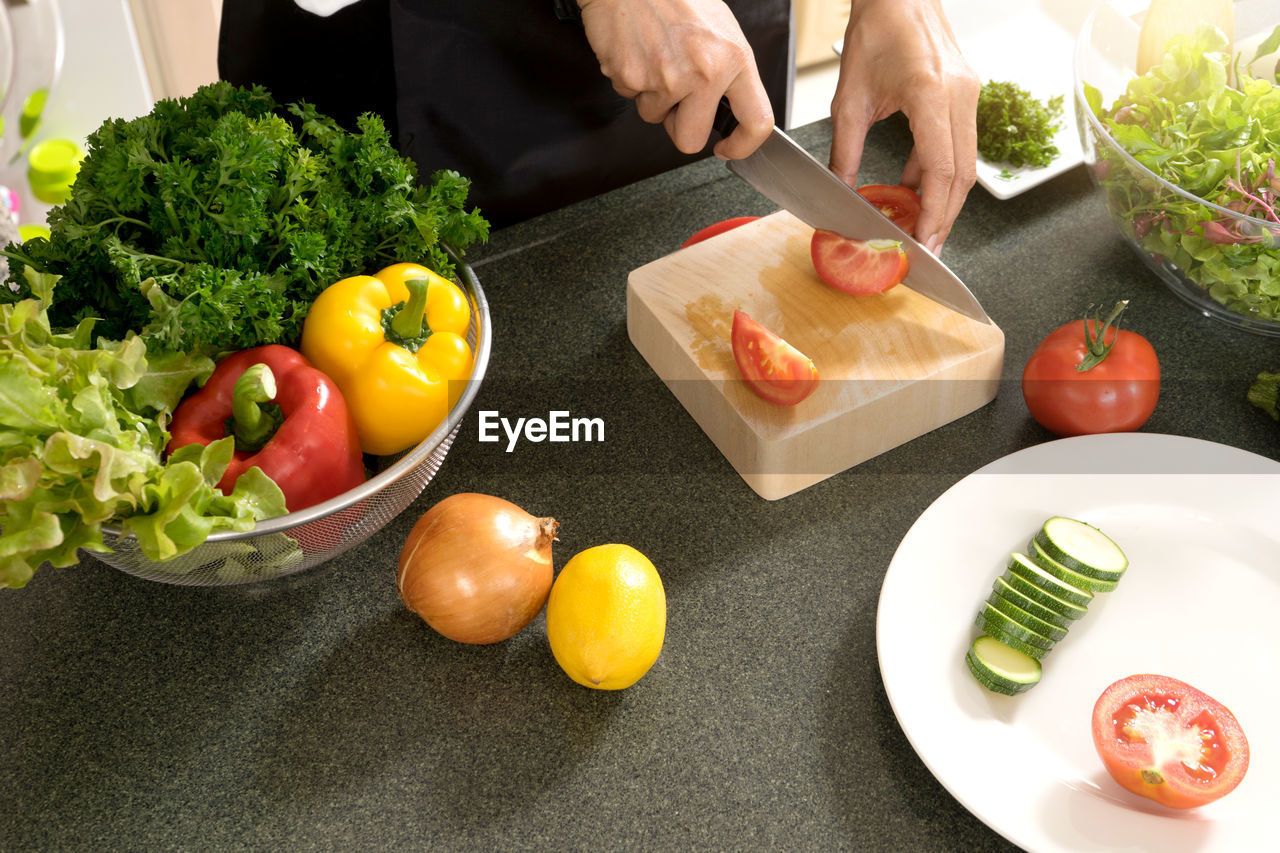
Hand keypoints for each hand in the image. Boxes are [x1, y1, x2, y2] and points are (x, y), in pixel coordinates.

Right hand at [578, 0, 772, 159]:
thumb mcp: (720, 30)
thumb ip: (729, 72)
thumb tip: (728, 109)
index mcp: (734, 58)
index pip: (756, 120)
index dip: (743, 146)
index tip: (728, 149)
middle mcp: (704, 71)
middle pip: (690, 139)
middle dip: (678, 125)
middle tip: (674, 98)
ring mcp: (667, 77)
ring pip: (655, 118)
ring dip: (652, 96)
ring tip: (654, 58)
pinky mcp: (632, 77)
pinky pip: (631, 97)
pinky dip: (631, 80)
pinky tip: (637, 52)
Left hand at [830, 0, 978, 253]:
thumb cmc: (876, 32)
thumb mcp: (849, 99)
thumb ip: (845, 151)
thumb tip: (842, 192)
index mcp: (932, 94)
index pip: (942, 169)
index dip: (935, 213)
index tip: (925, 243)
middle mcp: (960, 94)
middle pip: (963, 174)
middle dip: (945, 217)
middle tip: (927, 249)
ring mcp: (969, 93)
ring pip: (966, 162)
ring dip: (945, 198)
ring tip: (922, 227)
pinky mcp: (966, 93)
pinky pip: (959, 143)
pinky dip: (940, 171)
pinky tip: (916, 189)